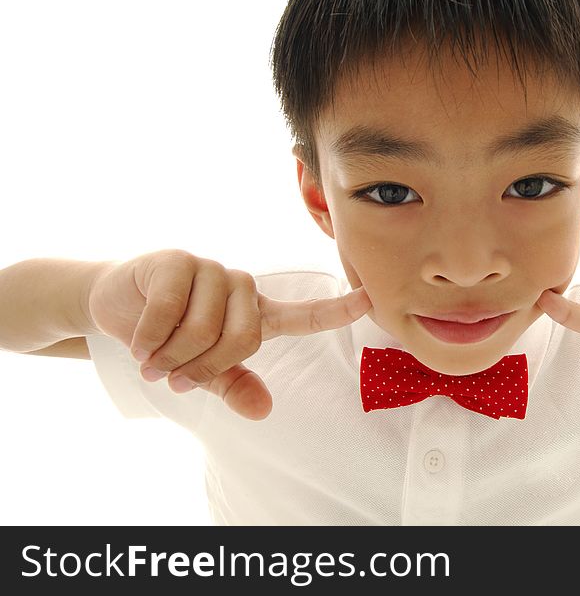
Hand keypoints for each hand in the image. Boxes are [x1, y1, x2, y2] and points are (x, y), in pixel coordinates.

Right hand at [88, 249, 371, 419]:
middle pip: (241, 340)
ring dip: (170, 357)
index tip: (371, 300)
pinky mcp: (178, 262)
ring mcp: (212, 270)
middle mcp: (242, 288)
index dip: (337, 310)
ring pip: (204, 329)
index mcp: (257, 314)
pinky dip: (150, 339)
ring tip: (152, 357)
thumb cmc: (169, 335)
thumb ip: (232, 384)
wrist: (116, 303)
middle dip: (202, 368)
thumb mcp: (201, 368)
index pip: (304, 314)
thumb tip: (263, 410)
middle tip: (172, 376)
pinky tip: (138, 343)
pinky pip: (170, 311)